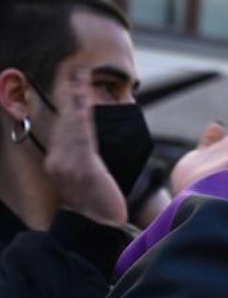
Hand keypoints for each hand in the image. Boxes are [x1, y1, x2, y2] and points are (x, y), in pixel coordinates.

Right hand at [43, 71, 126, 227]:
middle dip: (68, 93)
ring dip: (76, 98)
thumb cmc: (99, 204)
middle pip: (64, 120)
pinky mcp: (83, 167)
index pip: (63, 126)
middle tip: (72, 69)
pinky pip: (82, 135)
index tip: (70, 83)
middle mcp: (58, 161)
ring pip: (72, 123)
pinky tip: (85, 100)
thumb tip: (92, 142)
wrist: (98, 228)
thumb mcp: (91, 177)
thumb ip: (88, 158)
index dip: (67, 103)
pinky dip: (82, 114)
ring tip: (80, 76)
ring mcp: (67, 164)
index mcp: (59, 163)